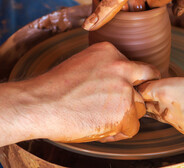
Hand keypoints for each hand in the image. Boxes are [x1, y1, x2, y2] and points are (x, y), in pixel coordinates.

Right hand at [32, 42, 159, 141]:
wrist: (39, 104)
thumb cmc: (54, 89)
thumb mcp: (81, 65)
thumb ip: (104, 70)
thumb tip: (117, 85)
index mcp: (109, 51)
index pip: (135, 66)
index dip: (132, 81)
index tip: (126, 90)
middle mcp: (122, 66)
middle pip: (144, 84)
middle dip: (135, 97)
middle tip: (121, 107)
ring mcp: (124, 88)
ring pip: (139, 107)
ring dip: (125, 116)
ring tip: (103, 120)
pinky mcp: (124, 112)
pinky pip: (133, 127)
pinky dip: (119, 132)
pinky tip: (102, 130)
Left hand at [137, 52, 183, 146]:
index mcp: (167, 91)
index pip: (142, 88)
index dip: (141, 81)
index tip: (146, 76)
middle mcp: (166, 109)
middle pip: (146, 103)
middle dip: (145, 95)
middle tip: (149, 86)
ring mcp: (176, 123)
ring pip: (156, 114)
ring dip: (155, 106)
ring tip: (160, 97)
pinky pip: (170, 122)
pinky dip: (169, 115)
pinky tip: (178, 109)